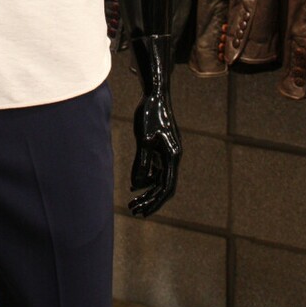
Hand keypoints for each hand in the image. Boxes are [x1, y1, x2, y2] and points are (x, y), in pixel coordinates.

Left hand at [128, 33, 181, 217]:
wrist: (155, 94)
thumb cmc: (149, 114)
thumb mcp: (143, 138)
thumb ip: (142, 161)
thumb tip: (137, 184)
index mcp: (172, 156)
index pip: (165, 187)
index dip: (154, 202)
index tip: (142, 212)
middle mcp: (173, 157)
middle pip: (163, 187)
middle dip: (150, 201)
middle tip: (134, 212)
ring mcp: (168, 152)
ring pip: (159, 179)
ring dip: (147, 191)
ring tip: (132, 202)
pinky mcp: (162, 148)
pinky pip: (156, 169)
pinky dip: (146, 178)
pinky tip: (134, 185)